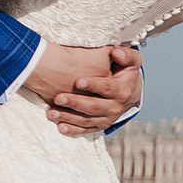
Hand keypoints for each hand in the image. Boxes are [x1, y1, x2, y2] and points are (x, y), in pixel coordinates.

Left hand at [24, 44, 142, 136]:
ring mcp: (107, 118)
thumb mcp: (131, 61)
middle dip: (75, 103)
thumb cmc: (125, 72)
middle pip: (94, 107)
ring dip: (69, 117)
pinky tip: (60, 128)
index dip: (93, 85)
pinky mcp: (100, 125)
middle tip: (58, 98)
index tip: (78, 81)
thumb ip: (126, 55)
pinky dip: (73, 130)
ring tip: (52, 113)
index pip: (107, 88)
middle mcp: (115, 107)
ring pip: (87, 120)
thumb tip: (116, 52)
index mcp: (122, 91)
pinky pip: (86, 130)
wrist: (130, 92)